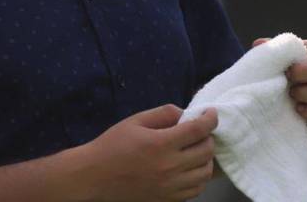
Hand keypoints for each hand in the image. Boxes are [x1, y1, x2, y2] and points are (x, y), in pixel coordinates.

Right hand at [75, 104, 217, 201]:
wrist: (95, 176)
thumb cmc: (112, 145)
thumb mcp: (134, 122)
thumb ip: (162, 114)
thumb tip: (184, 113)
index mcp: (161, 143)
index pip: (198, 129)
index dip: (210, 119)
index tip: (211, 114)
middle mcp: (170, 166)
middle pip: (206, 151)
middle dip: (208, 137)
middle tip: (201, 132)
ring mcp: (171, 186)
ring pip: (205, 173)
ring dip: (207, 159)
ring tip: (197, 151)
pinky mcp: (169, 199)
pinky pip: (196, 189)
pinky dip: (199, 177)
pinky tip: (191, 169)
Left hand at [254, 37, 306, 123]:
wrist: (261, 95)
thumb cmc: (263, 71)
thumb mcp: (261, 59)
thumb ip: (265, 50)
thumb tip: (260, 44)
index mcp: (305, 52)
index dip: (301, 61)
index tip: (286, 70)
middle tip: (289, 80)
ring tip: (290, 95)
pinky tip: (298, 109)